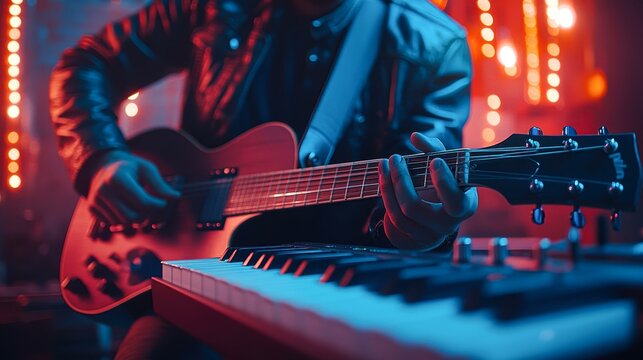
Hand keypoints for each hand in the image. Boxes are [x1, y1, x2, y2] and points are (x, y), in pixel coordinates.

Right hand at [87, 150, 180, 224]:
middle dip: (147, 216)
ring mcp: (95, 201)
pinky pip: (114, 225)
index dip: (158, 206)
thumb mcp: (147, 169)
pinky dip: (125, 221)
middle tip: (155, 209)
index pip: (142, 202)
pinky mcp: (92, 210)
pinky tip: (129, 209)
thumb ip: (160, 185)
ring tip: (143, 209)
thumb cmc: (130, 168)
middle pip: (132, 217)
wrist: (103, 167)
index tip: (164, 203)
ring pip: (123, 224)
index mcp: (117, 177)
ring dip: (137, 220)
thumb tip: (175, 197)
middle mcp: (102, 190)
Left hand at [378, 133, 477, 249]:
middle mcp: (446, 225)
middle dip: (400, 181)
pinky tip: (384, 179)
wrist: (443, 213)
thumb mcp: (448, 166)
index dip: (444, 183)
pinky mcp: (412, 237)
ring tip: (384, 164)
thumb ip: (434, 149)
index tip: (434, 161)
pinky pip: (393, 221)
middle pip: (414, 208)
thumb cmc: (448, 182)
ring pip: (399, 214)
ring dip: (387, 187)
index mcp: (464, 207)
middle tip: (395, 157)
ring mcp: (428, 235)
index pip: (455, 201)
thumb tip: (415, 137)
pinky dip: (386, 197)